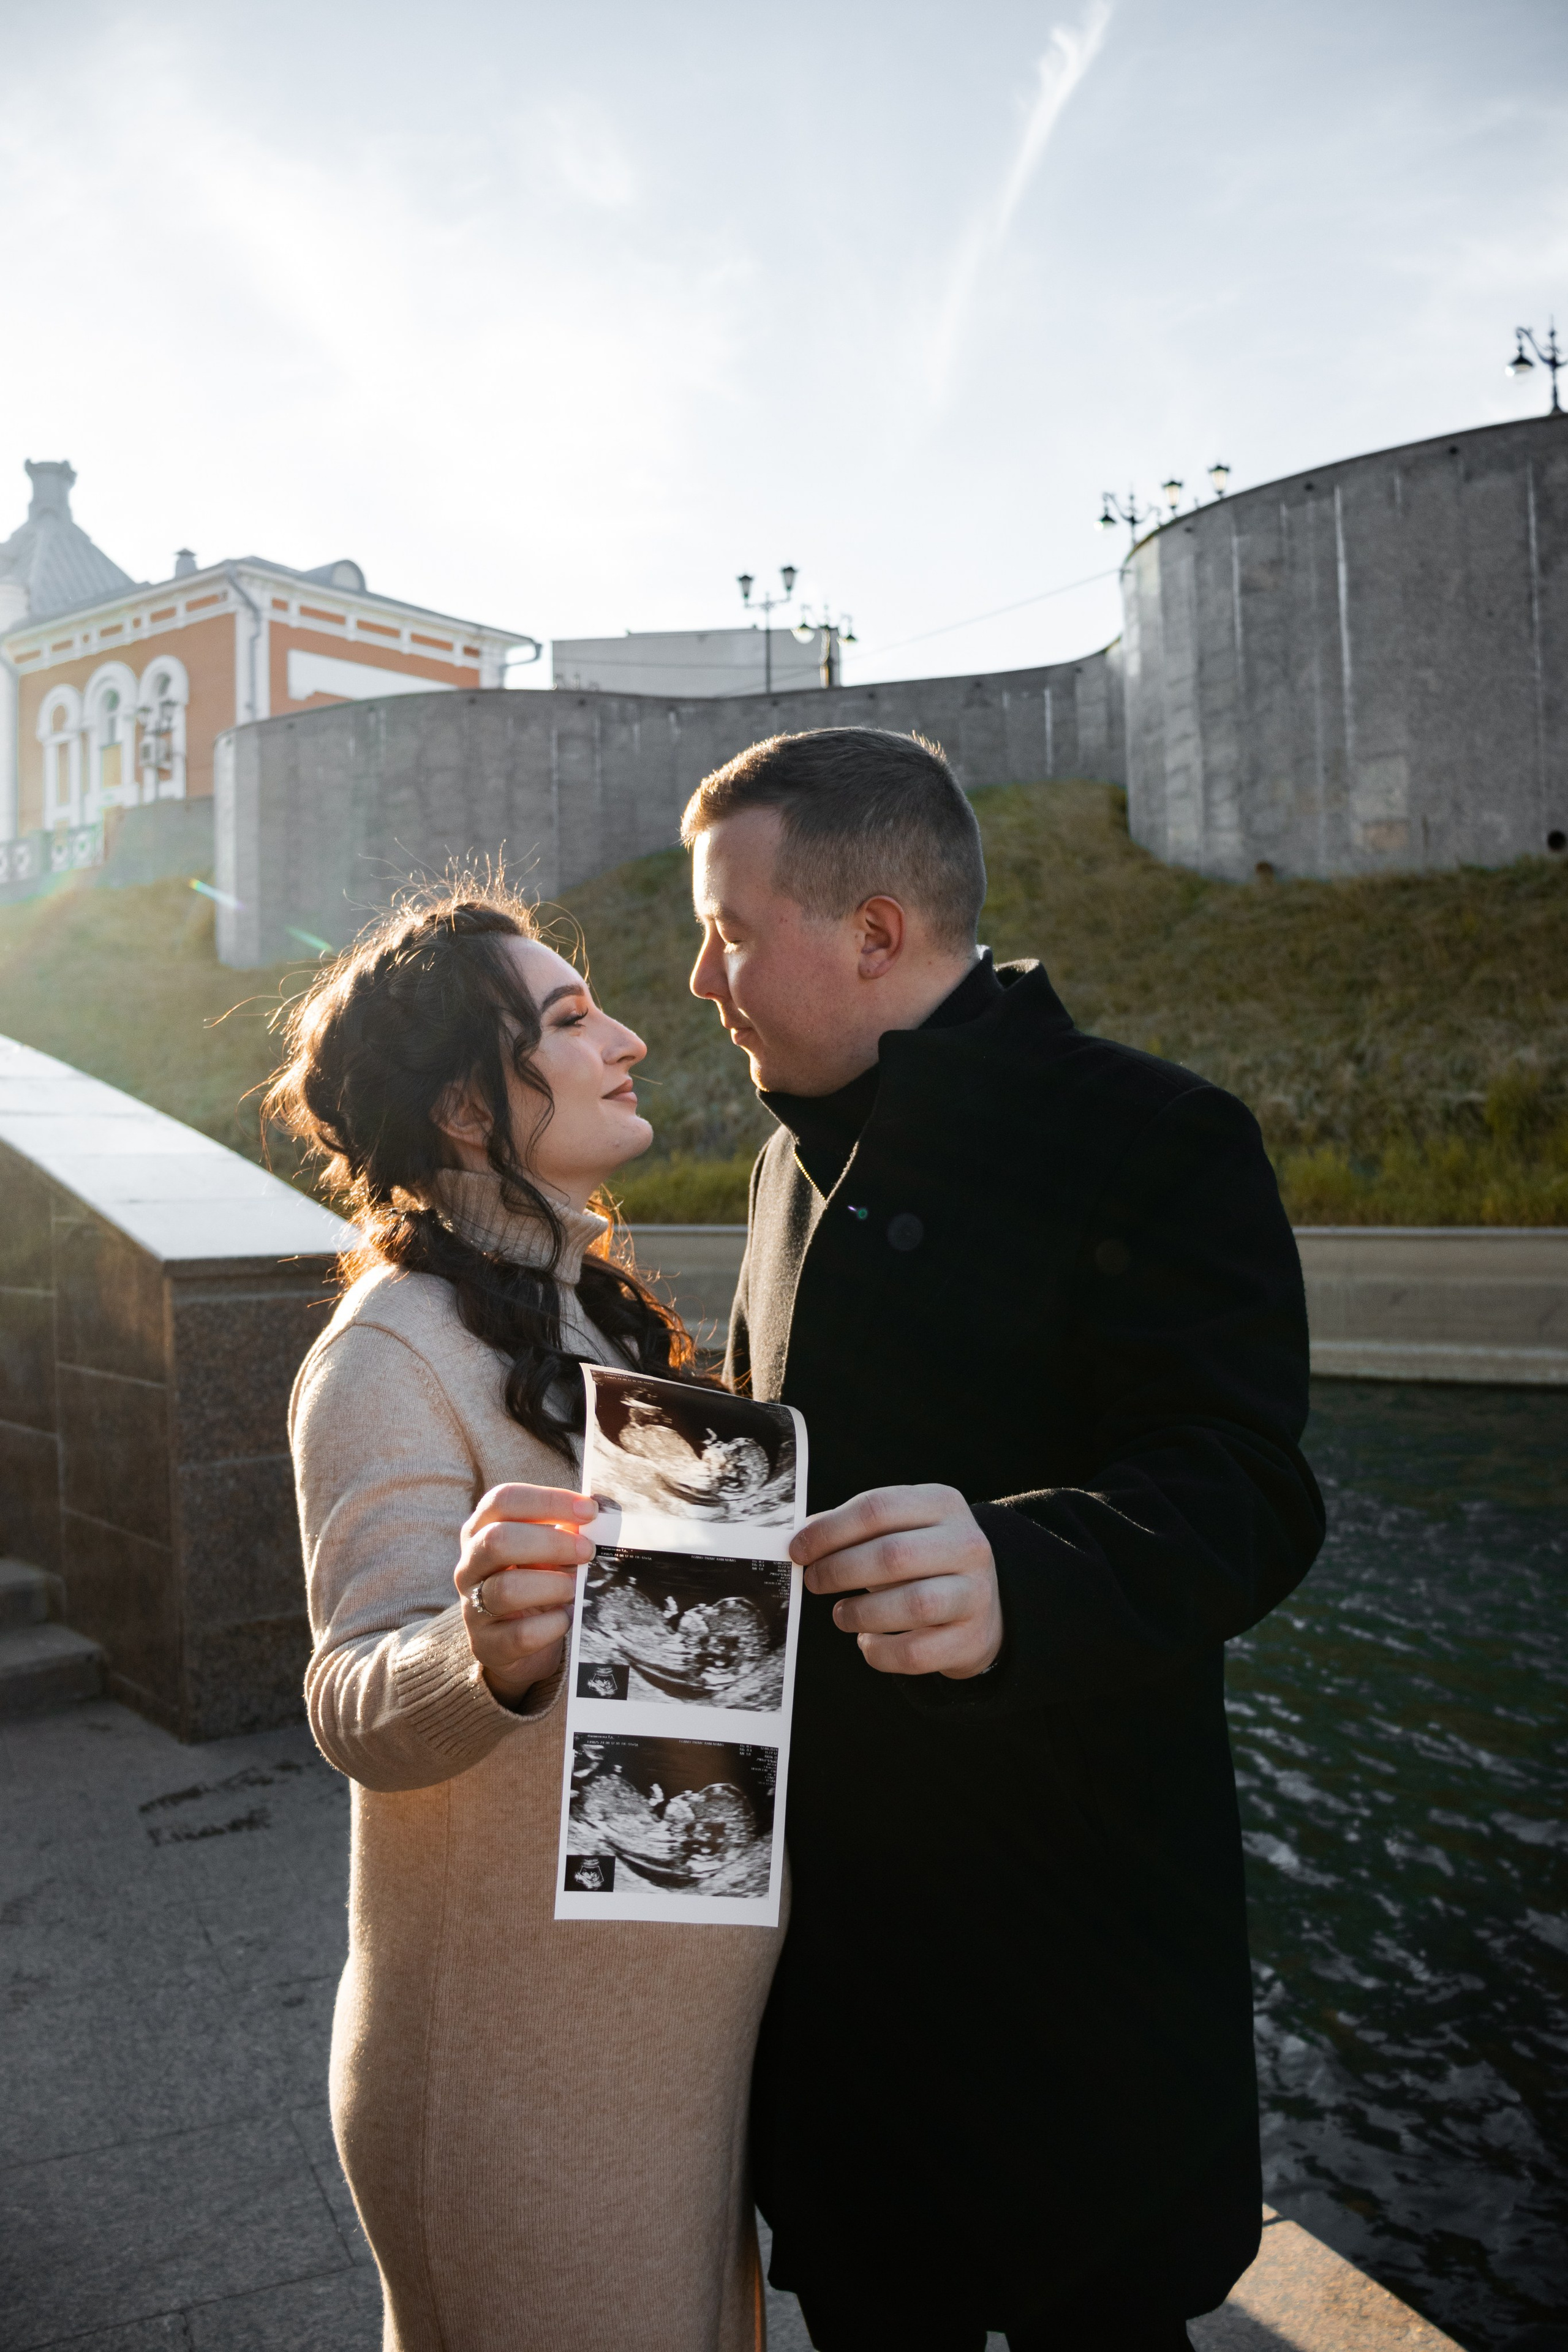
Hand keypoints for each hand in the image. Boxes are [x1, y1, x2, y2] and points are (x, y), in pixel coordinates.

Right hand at [455, 1483, 595, 1704]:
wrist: (518, 1642)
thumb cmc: (536, 1580)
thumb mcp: (547, 1550)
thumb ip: (568, 1528)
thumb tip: (604, 1508)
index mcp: (481, 1529)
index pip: (504, 1500)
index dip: (548, 1500)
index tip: (589, 1510)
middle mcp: (469, 1565)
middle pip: (497, 1540)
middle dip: (551, 1543)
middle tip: (586, 1552)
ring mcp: (472, 1606)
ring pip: (506, 1589)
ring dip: (552, 1586)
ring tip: (573, 1588)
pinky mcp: (486, 1644)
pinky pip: (520, 1634)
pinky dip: (551, 1625)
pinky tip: (564, 1619)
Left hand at [790, 1483, 1002, 1679]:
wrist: (981, 1607)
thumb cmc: (922, 1563)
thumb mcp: (898, 1530)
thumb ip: (852, 1529)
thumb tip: (803, 1536)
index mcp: (943, 1504)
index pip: (877, 1509)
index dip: (829, 1531)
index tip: (799, 1549)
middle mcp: (967, 1544)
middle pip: (892, 1555)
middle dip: (839, 1570)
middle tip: (813, 1581)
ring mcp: (974, 1593)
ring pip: (911, 1604)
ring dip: (860, 1613)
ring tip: (841, 1614)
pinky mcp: (970, 1639)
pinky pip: (915, 1652)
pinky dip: (880, 1651)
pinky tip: (868, 1641)